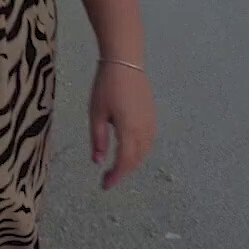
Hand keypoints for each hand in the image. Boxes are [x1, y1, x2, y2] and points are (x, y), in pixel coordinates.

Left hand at [89, 60, 154, 189]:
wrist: (125, 63)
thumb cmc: (106, 86)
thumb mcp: (96, 113)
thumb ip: (98, 139)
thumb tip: (98, 161)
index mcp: (129, 130)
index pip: (124, 162)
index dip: (115, 176)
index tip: (104, 185)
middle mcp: (144, 130)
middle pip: (136, 160)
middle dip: (122, 172)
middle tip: (107, 179)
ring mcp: (151, 123)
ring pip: (144, 152)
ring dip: (132, 163)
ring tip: (117, 167)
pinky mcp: (152, 117)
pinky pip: (148, 142)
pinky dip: (139, 152)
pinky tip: (129, 151)